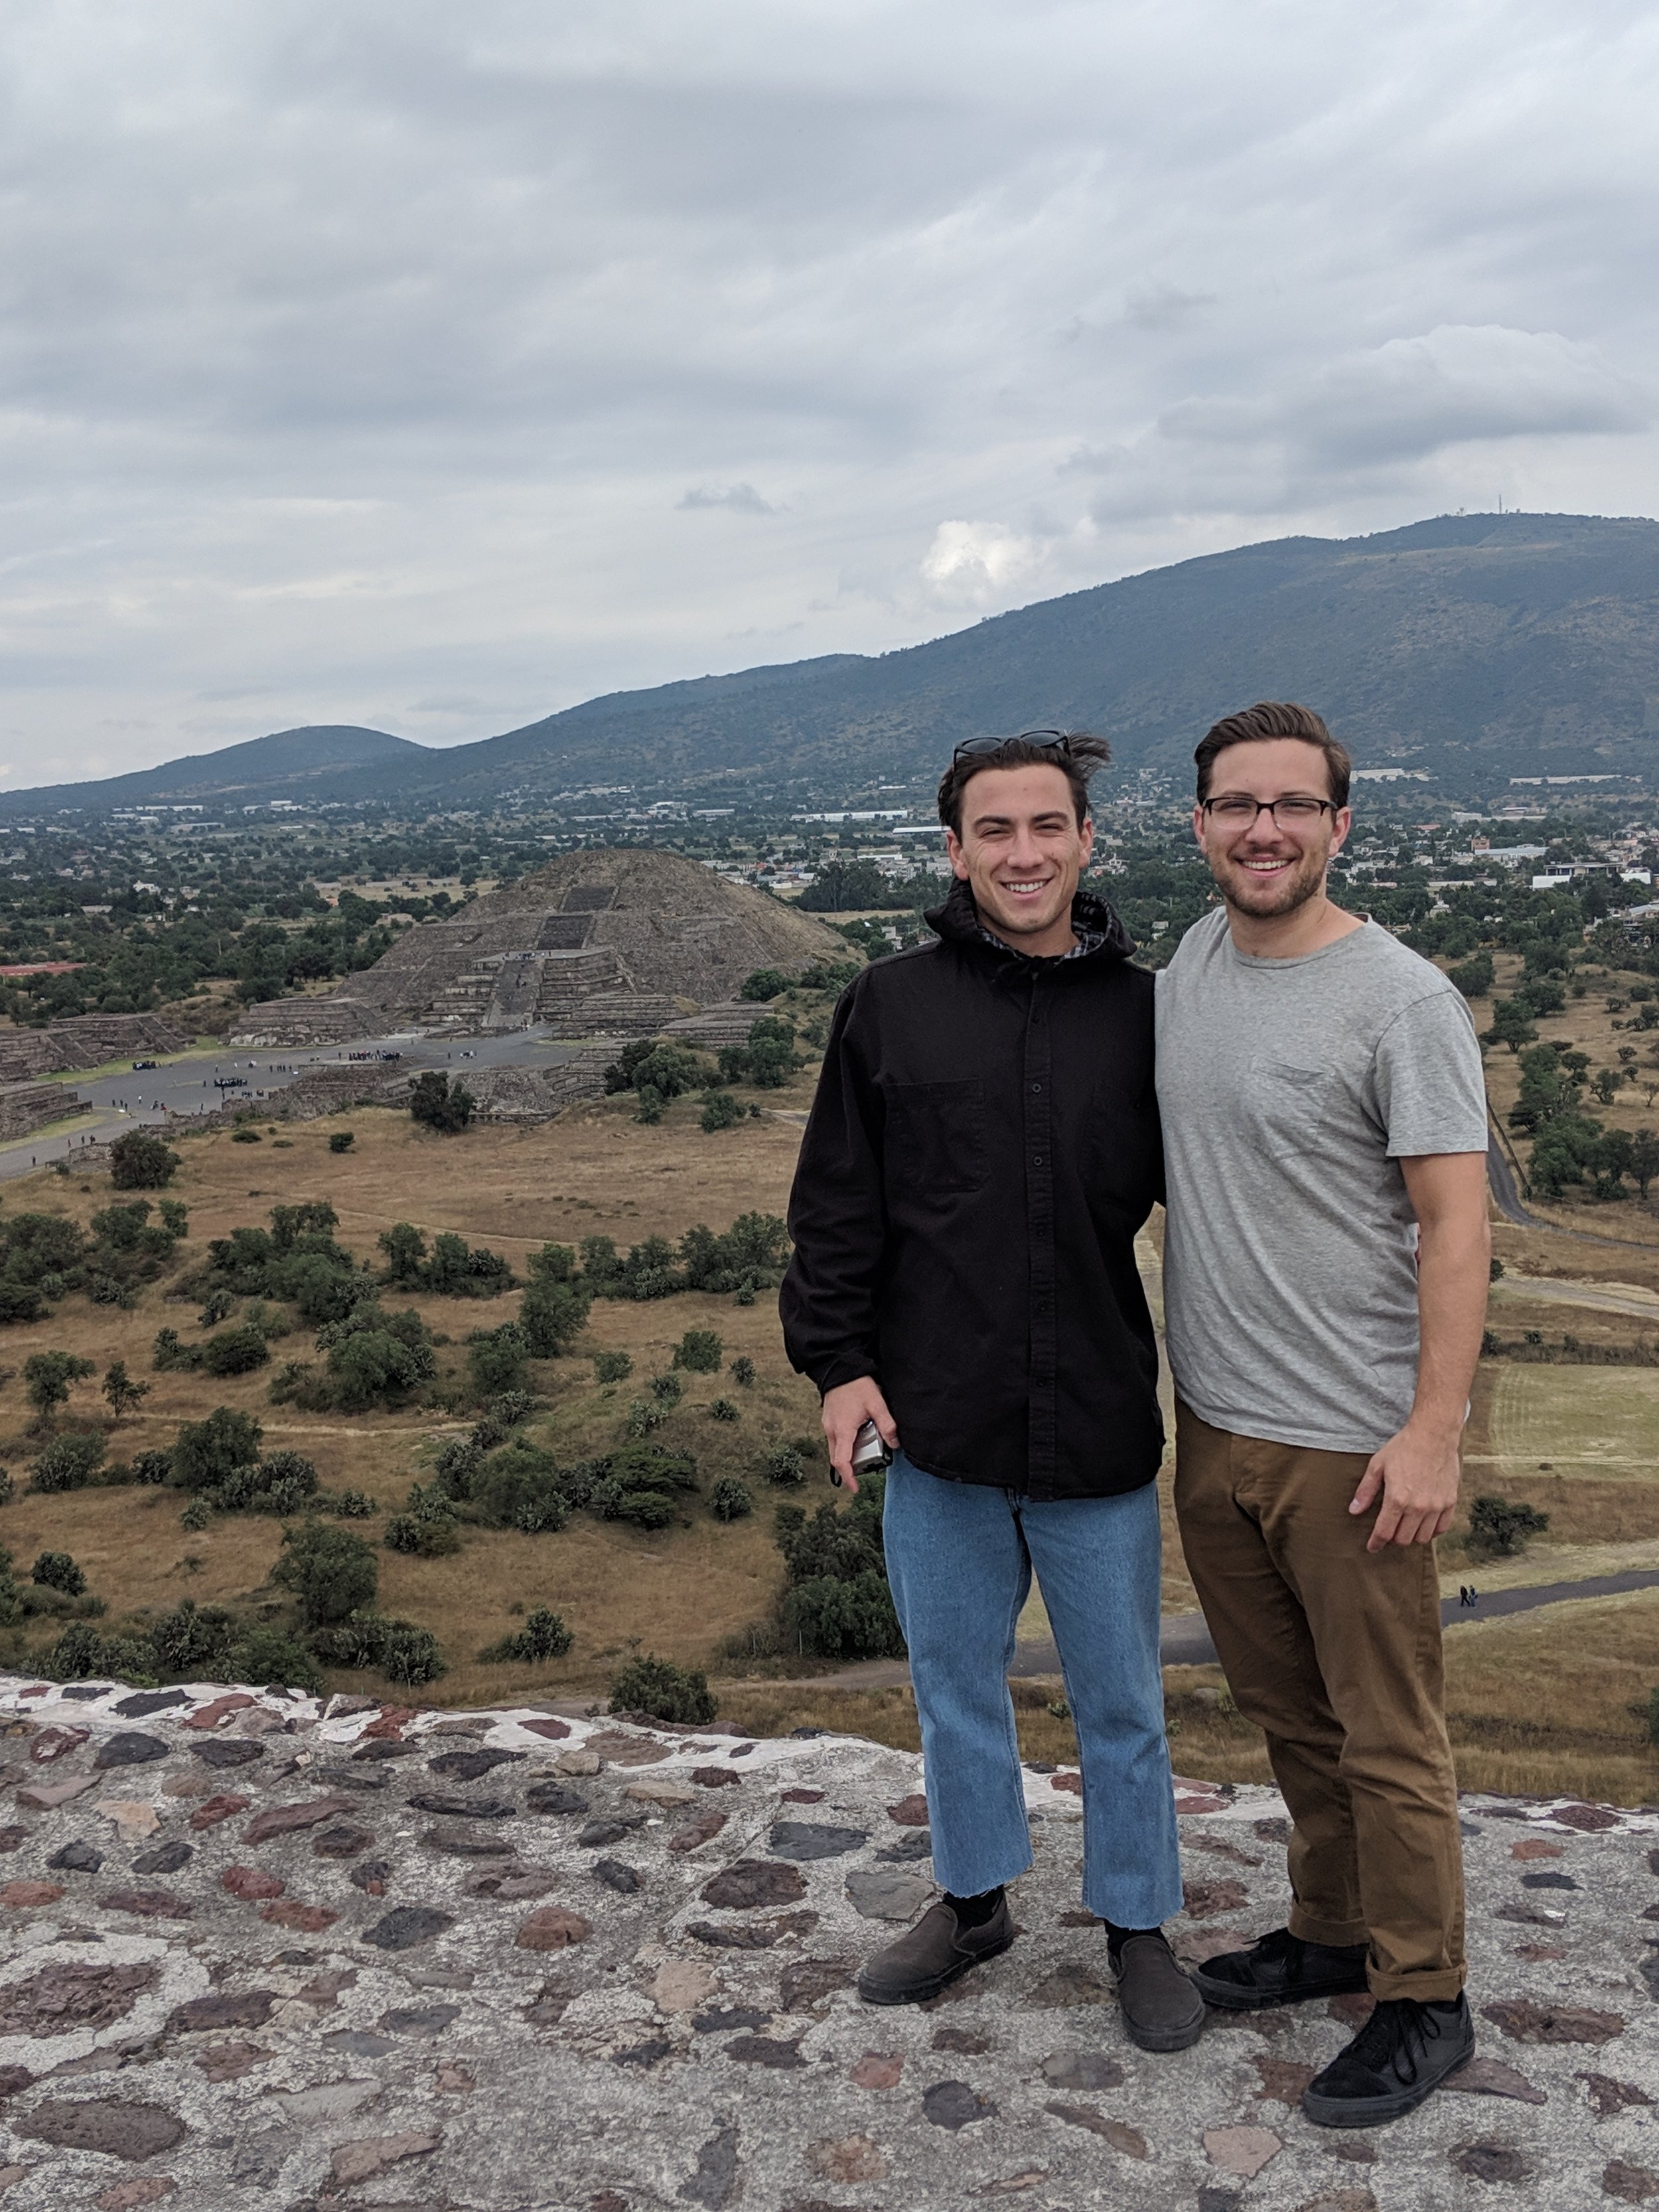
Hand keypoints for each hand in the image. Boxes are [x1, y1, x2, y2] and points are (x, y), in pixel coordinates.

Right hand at [821, 1377, 898, 1494]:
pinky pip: (836, 1440)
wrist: (839, 1367)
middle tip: (865, 1469)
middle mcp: (831, 1430)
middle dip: (850, 1468)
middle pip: (838, 1458)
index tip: (855, 1488)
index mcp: (842, 1430)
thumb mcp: (876, 1403)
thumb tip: (895, 1443)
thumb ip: (886, 1424)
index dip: (848, 1477)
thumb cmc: (856, 1384)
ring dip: (849, 1455)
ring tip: (866, 1450)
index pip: (841, 1461)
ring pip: (836, 1449)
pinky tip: (858, 1437)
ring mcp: (828, 1425)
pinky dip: (846, 1445)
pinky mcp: (829, 1420)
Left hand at [1349, 1422, 1460, 1552]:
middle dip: (1393, 1538)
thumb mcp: (1377, 1465)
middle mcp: (1418, 1507)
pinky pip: (1441, 1528)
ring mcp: (1436, 1506)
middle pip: (1403, 1539)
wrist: (1433, 1435)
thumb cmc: (1403, 1448)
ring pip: (1422, 1537)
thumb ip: (1366, 1491)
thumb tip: (1354, 1511)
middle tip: (1389, 1529)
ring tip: (1405, 1525)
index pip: (1384, 1532)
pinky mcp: (1450, 1502)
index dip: (1376, 1543)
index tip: (1372, 1547)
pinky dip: (1431, 1530)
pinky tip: (1424, 1522)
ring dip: (1412, 1535)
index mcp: (1397, 1499)